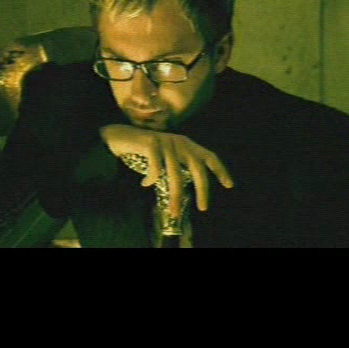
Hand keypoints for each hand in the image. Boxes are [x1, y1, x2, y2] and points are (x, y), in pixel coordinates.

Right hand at [99, 124, 233, 216]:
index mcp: (187, 144)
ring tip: (173, 211)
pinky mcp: (151, 143)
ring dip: (175, 196)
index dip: (220, 170)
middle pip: (197, 168)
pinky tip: (146, 184)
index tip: (229, 185)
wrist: (119, 136)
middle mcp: (179, 142)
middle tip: (203, 208)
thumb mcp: (167, 156)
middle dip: (202, 190)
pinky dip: (152, 179)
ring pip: (175, 175)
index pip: (210, 156)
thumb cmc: (143, 150)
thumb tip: (188, 189)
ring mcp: (165, 142)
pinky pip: (156, 169)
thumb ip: (178, 166)